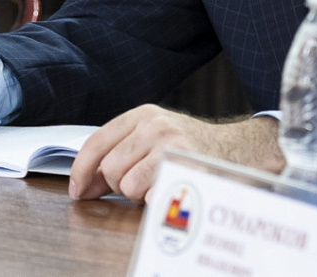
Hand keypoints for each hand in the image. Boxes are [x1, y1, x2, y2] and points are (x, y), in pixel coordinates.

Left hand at [67, 104, 283, 202]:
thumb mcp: (153, 136)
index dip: (82, 170)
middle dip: (119, 184)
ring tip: (158, 183)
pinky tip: (170, 190)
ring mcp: (172, 146)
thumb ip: (118, 152)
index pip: (97, 142)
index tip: (78, 189)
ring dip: (139, 194)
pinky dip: (156, 202)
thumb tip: (83, 184)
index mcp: (143, 114)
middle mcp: (156, 126)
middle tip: (141, 181)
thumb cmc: (190, 146)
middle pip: (109, 169)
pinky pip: (150, 198)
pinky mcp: (185, 168)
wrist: (238, 149)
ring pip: (127, 186)